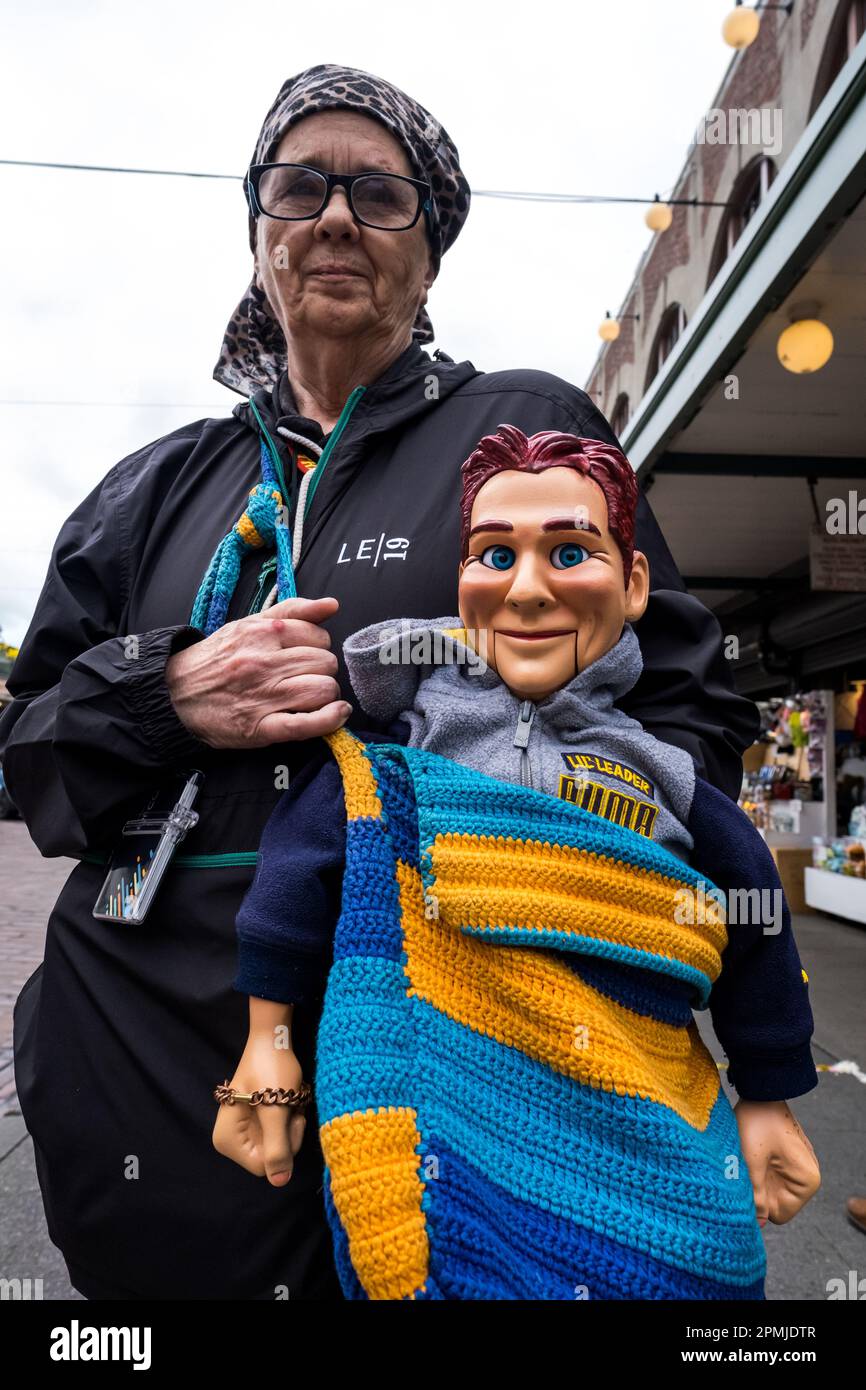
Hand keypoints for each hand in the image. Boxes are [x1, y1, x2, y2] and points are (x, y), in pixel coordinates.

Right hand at [166, 595, 352, 746]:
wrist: (173, 694)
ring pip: (322, 690)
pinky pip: (307, 724)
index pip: (319, 636)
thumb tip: (332, 604)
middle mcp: (264, 662)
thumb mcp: (248, 624)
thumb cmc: (216, 659)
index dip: (319, 647)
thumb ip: (292, 611)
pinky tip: (336, 714)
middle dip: (323, 671)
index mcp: (263, 633)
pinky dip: (329, 720)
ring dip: (326, 694)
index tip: (307, 656)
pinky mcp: (260, 727)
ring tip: (313, 696)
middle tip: (307, 677)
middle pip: (325, 664)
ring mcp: (263, 696)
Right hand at [212, 1034, 306, 1186]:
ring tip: (289, 1100)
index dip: (283, 1147)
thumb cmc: (272, 1069)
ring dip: (290, 1125)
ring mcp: (244, 1131)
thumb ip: (277, 1147)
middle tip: (291, 1107)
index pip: (264, 1168)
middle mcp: (232, 1140)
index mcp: (227, 1141)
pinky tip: (289, 1101)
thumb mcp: (276, 1110)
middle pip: (270, 1159)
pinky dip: (288, 1119)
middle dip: (288, 1135)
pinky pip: (278, 1134)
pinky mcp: (256, 1122)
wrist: (273, 1039)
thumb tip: (279, 1183)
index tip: (290, 1118)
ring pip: (278, 1147)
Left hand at [735, 1099, 820, 1225]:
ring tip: (741, 1163)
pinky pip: (769, 1176)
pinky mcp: (785, 1159)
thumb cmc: (757, 1123)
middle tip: (738, 1175)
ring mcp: (796, 1167)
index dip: (758, 1207)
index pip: (779, 1215)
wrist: (760, 1091)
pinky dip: (755, 1172)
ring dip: (753, 1182)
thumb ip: (755, 1194)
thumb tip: (758, 1224)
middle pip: (775, 1203)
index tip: (741, 1189)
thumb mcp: (751, 1161)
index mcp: (807, 1181)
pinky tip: (746, 1157)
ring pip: (769, 1190)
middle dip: (756, 1194)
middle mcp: (806, 1177)